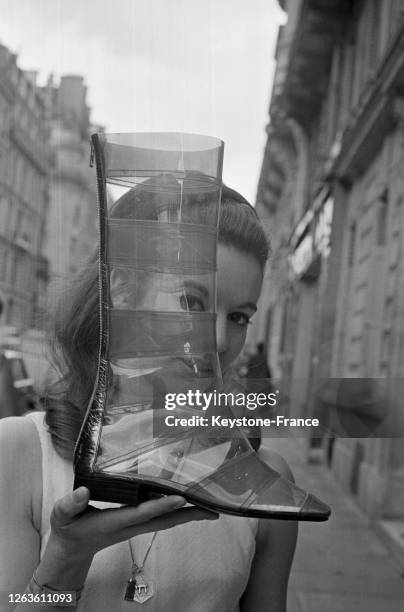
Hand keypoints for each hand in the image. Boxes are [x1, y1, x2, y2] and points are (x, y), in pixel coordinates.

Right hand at [36, 487, 217, 590]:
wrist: (71, 550)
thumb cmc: (68, 529)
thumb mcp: (62, 516)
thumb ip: (71, 504)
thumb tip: (83, 491)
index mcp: (114, 522)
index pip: (142, 512)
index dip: (162, 505)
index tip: (181, 498)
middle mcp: (130, 525)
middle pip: (164, 521)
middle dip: (188, 516)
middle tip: (213, 510)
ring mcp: (135, 526)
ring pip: (166, 521)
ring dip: (187, 514)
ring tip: (209, 505)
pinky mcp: (135, 523)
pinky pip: (160, 518)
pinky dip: (176, 511)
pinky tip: (187, 502)